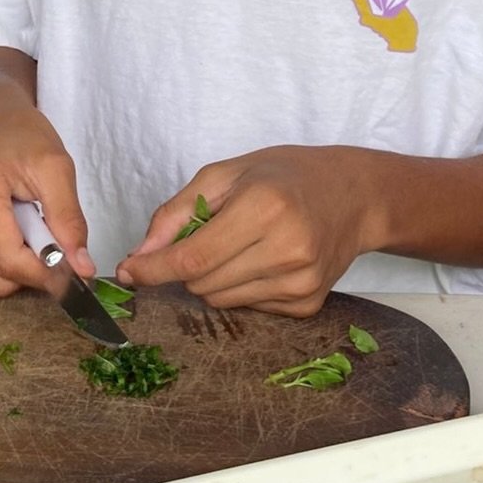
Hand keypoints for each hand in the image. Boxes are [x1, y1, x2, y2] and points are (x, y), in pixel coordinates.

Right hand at [0, 84, 92, 298]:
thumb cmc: (19, 135)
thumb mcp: (55, 166)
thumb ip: (69, 219)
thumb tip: (81, 269)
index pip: (8, 260)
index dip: (45, 273)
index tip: (70, 269)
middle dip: (28, 267)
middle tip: (44, 235)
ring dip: (9, 260)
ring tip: (16, 221)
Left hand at [115, 147, 376, 315]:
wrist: (354, 195)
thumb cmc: (286, 175)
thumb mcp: (226, 173)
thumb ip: (176, 213)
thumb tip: (138, 256)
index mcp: (265, 208)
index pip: (193, 257)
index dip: (154, 269)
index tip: (128, 272)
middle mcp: (288, 249)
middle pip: (202, 283)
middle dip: (187, 266)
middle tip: (206, 236)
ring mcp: (301, 281)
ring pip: (221, 301)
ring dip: (212, 278)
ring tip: (239, 245)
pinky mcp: (308, 304)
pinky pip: (248, 309)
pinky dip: (241, 288)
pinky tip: (262, 260)